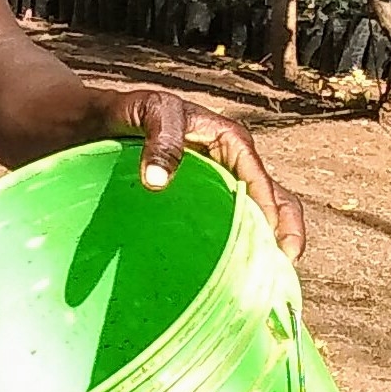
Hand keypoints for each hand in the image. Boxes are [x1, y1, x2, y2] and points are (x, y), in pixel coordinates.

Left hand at [107, 89, 305, 259]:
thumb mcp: (151, 111)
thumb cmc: (134, 111)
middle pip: (275, 202)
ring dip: (266, 244)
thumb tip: (156, 181)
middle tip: (280, 272)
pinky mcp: (204, 197)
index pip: (266, 185)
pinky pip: (231, 221)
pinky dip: (240, 244)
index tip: (277, 251)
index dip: (278, 217)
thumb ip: (161, 140)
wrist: (105, 121)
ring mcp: (221, 182)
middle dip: (285, 236)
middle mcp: (235, 164)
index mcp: (232, 142)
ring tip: (263, 280)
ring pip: (258, 215)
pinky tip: (231, 271)